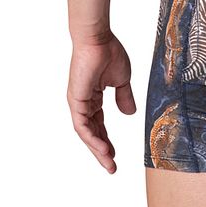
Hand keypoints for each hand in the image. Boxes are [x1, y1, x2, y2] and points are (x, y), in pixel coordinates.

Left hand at [66, 33, 136, 172]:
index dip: (106, 139)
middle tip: (112, 167)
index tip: (115, 154)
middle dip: (102, 150)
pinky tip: (103, 149)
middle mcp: (83, 102)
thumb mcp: (122, 79)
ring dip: (98, 150)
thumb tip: (129, 114)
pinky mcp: (76, 102)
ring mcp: (78, 103)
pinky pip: (83, 127)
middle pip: (92, 132)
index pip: (99, 124)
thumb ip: (124, 97)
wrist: (98, 39)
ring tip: (109, 164)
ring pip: (87, 133)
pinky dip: (93, 139)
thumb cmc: (109, 52)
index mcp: (93, 97)